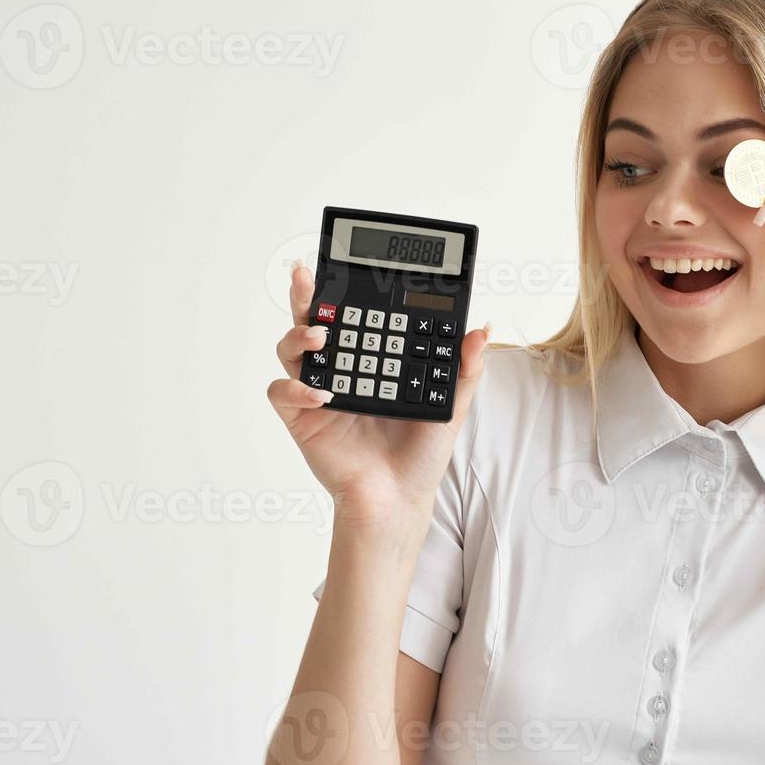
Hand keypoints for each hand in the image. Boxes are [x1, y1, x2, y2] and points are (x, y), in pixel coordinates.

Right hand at [267, 261, 490, 526]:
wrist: (400, 498)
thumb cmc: (421, 454)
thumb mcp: (451, 405)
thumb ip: (464, 367)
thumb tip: (482, 328)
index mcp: (373, 361)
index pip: (356, 317)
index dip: (346, 292)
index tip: (348, 266)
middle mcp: (343, 370)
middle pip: (314, 322)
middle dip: (307, 295)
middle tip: (308, 275)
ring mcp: (319, 392)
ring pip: (291, 350)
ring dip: (298, 335)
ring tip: (320, 336)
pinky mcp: (302, 418)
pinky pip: (282, 393)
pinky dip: (295, 387)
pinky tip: (322, 392)